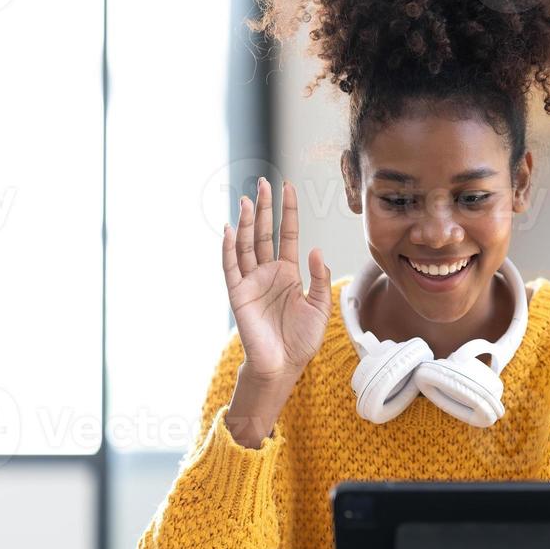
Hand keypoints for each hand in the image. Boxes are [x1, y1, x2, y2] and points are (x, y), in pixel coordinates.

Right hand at [222, 176, 333, 384]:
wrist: (283, 365)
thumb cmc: (301, 339)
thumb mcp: (320, 307)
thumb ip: (319, 278)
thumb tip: (317, 251)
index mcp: (288, 272)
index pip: (287, 234)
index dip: (288, 212)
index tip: (288, 188)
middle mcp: (267, 272)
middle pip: (264, 233)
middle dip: (264, 208)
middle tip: (263, 183)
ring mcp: (251, 281)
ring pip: (247, 245)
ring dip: (247, 223)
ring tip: (248, 200)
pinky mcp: (238, 294)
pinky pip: (231, 268)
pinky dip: (229, 249)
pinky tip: (231, 230)